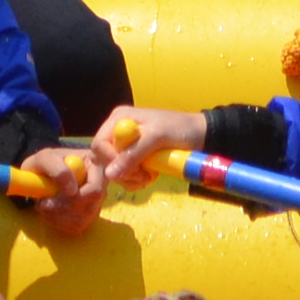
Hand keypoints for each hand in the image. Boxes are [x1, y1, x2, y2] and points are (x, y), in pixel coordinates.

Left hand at [3, 143, 105, 241]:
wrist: (40, 176)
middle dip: (62, 208)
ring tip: (43, 206)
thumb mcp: (44, 158)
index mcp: (96, 165)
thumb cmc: (43, 164)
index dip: (77, 197)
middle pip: (90, 207)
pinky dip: (58, 223)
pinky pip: (77, 227)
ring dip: (58, 217)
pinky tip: (49, 214)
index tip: (51, 197)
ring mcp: (96, 202)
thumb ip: (57, 168)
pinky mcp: (87, 217)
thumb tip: (72, 190)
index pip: (96, 189)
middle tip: (42, 204)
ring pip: (83, 219)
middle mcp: (101, 184)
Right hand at [90, 105, 207, 188]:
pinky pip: (125, 176)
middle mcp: (118, 131)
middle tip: (144, 175)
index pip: (99, 144)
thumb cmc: (180, 129)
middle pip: (104, 160)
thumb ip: (133, 154)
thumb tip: (109, 175)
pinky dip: (136, 180)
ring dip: (132, 178)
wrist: (201, 134)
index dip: (111, 160)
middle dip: (123, 172)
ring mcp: (126, 146)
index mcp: (119, 119)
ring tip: (151, 175)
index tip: (132, 169)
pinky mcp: (134, 158)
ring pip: (114, 171)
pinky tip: (151, 175)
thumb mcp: (157, 138)